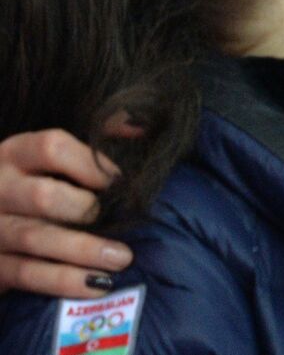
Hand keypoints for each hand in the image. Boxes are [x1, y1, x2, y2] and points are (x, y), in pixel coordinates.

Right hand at [0, 130, 131, 298]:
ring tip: (122, 258)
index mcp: (15, 154)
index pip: (52, 147)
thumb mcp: (51, 158)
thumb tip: (139, 127)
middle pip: (42, 196)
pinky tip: (96, 285)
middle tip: (123, 222)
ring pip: (36, 238)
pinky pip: (26, 273)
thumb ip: (93, 140)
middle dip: (86, 210)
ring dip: (84, 251)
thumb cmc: (33, 184)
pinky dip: (63, 280)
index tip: (121, 182)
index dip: (92, 164)